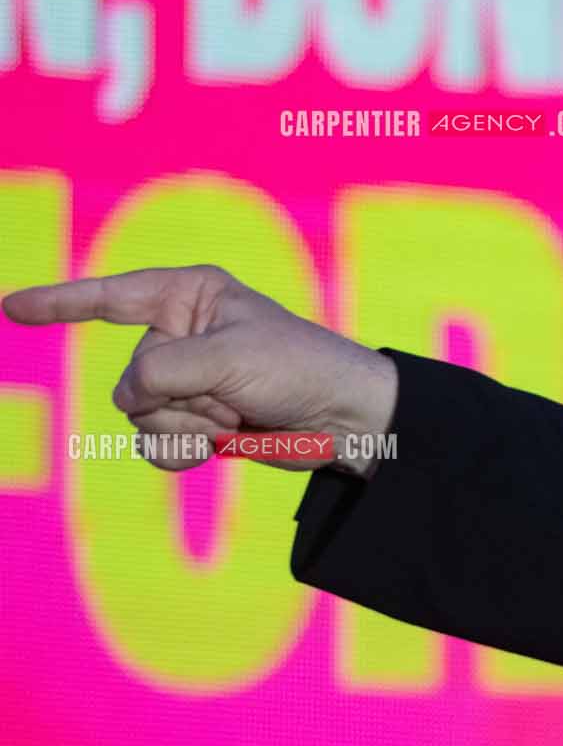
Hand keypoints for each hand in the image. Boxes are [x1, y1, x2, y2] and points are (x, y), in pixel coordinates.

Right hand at [2, 264, 399, 478]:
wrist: (346, 420)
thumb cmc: (299, 369)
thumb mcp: (228, 359)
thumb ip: (162, 371)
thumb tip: (129, 397)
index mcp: (190, 296)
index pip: (110, 297)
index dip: (58, 303)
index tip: (9, 307)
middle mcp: (181, 334)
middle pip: (130, 377)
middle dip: (179, 396)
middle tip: (233, 396)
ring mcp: (187, 381)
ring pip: (138, 414)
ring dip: (187, 424)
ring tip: (235, 417)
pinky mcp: (196, 420)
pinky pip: (154, 442)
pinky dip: (179, 450)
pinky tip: (215, 447)